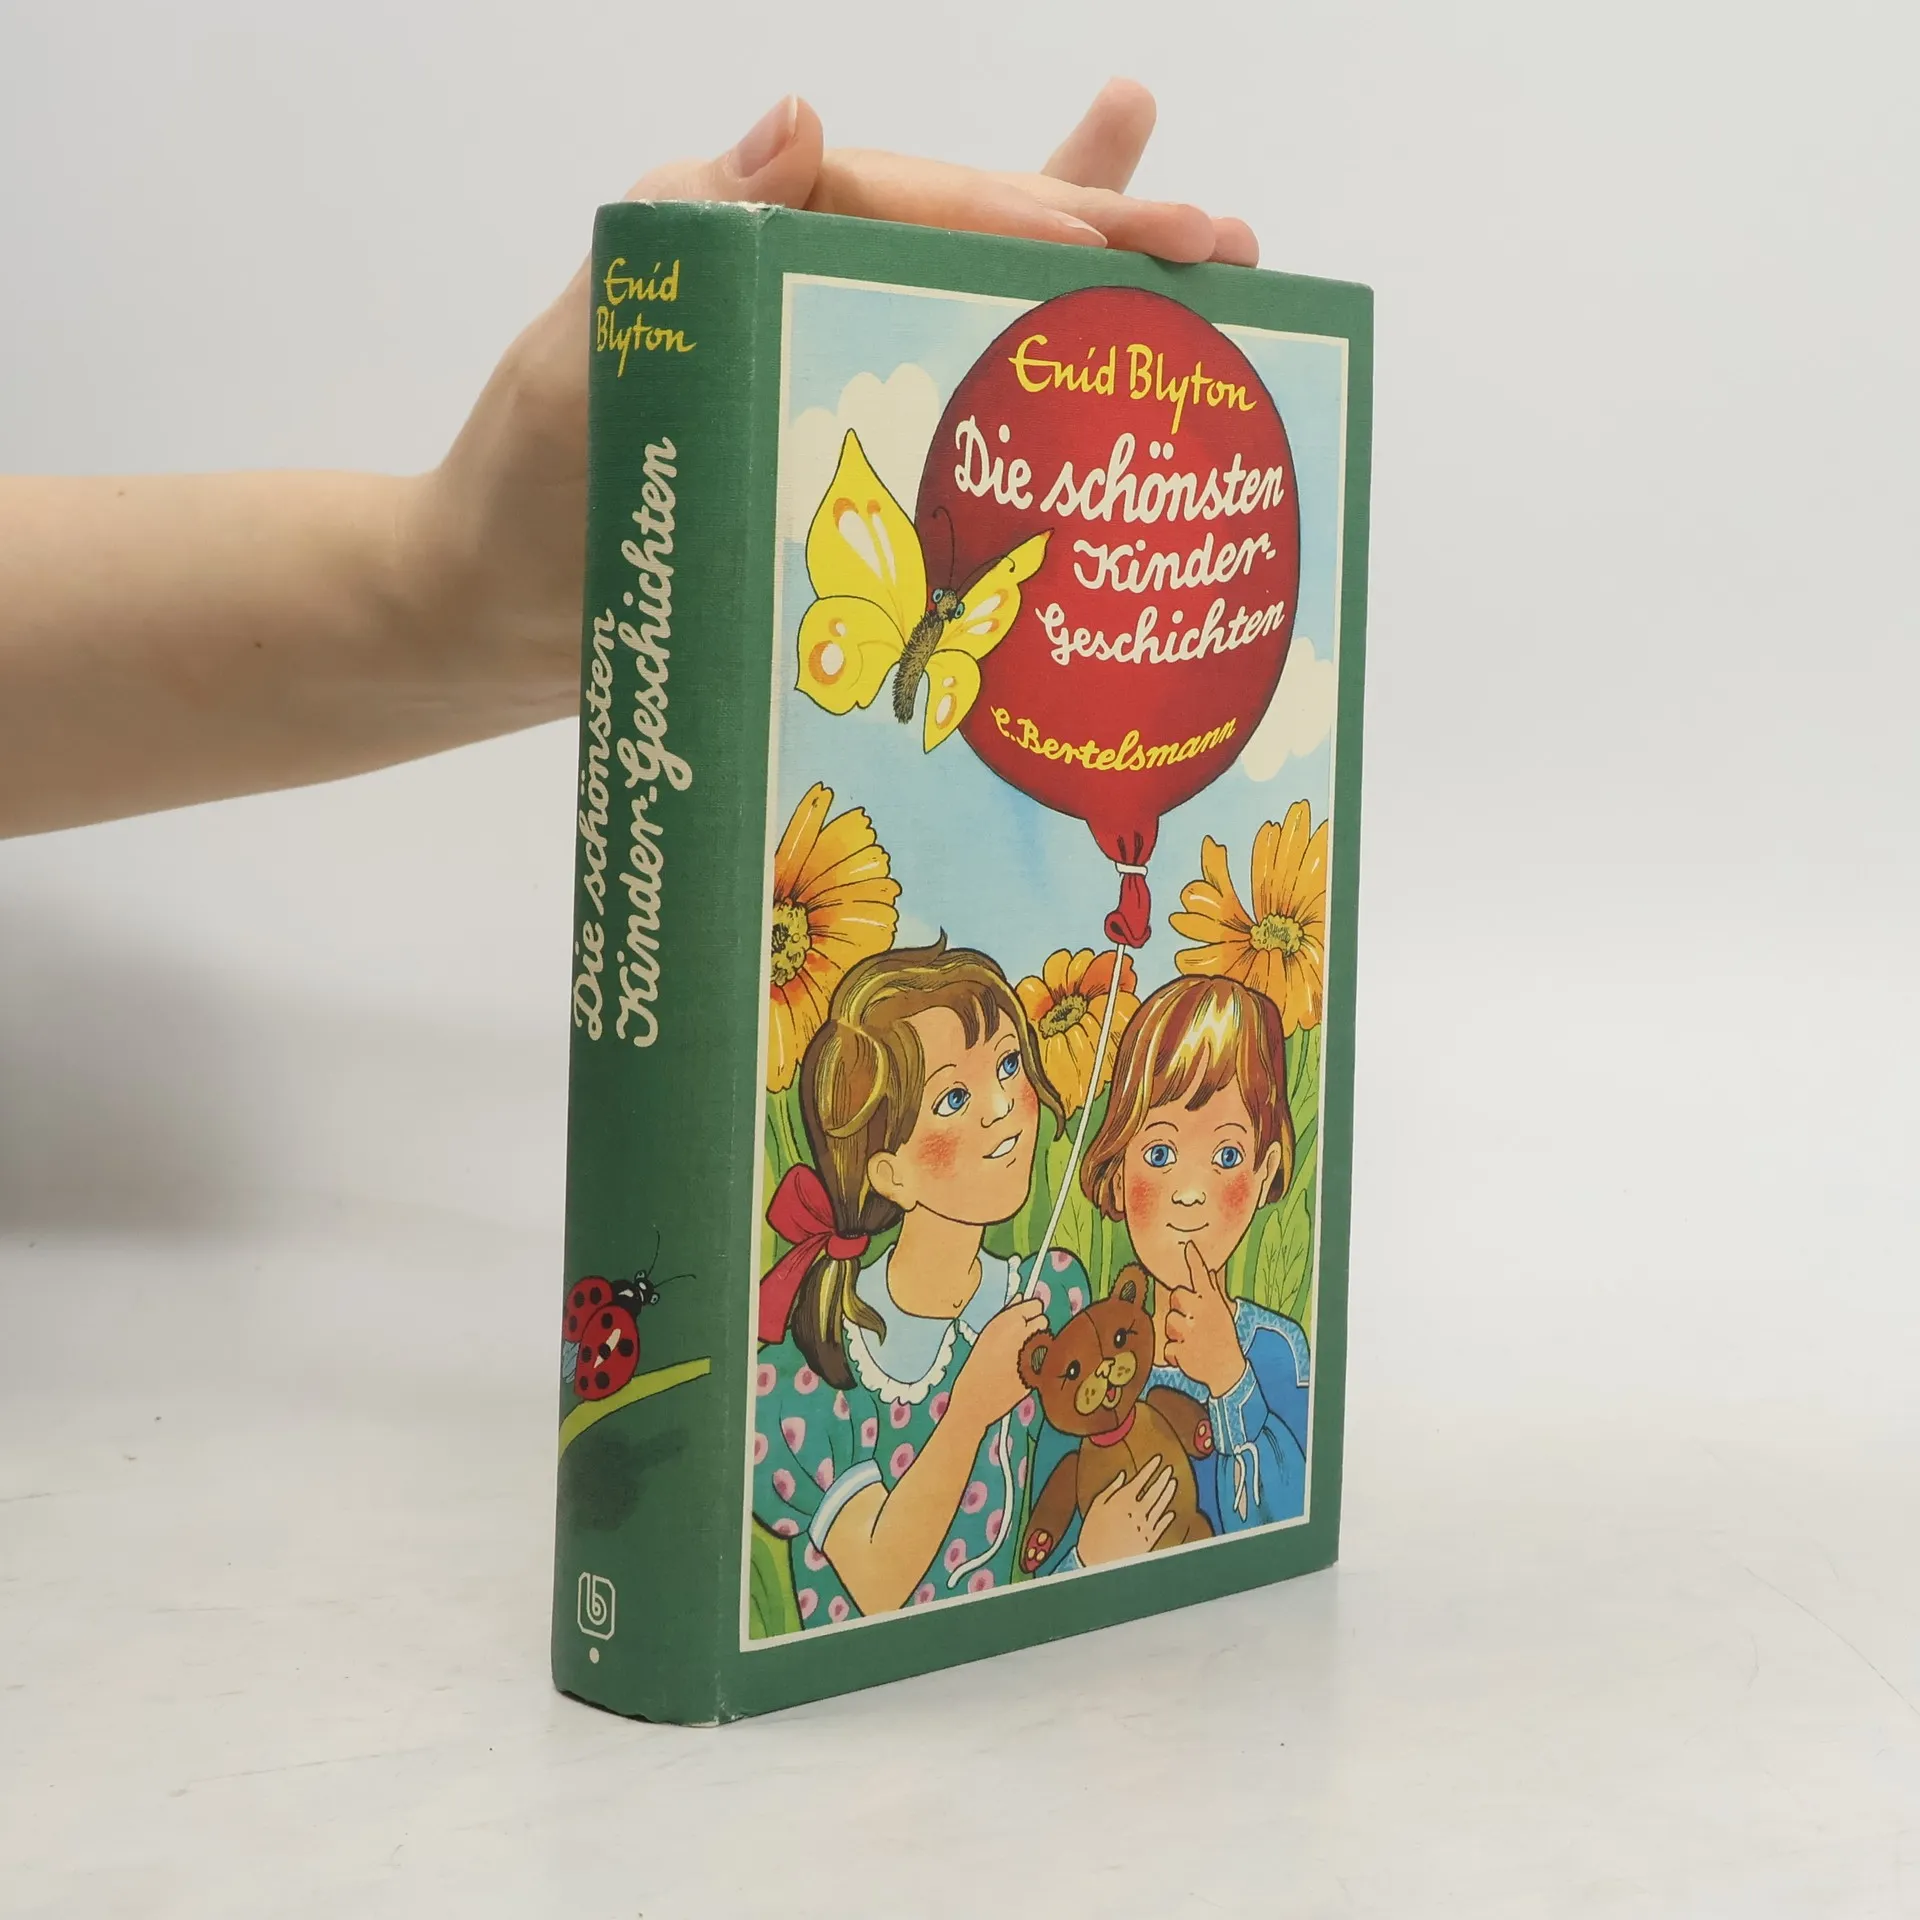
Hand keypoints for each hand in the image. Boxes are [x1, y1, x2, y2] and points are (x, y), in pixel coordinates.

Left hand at [413, 82, 1258, 732]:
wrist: (492, 613)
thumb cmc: (524, 495)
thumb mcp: (584, 355)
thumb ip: (678, 240)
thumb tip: (799, 121)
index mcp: (750, 240)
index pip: (916, 204)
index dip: (1037, 218)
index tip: (1147, 245)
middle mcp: (797, 283)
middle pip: (973, 236)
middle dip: (1102, 233)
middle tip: (1229, 242)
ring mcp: (818, 357)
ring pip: (972, 290)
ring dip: (1084, 265)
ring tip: (1204, 237)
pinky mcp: (828, 436)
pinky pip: (937, 388)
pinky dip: (1012, 365)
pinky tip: (1083, 346)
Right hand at [950, 1297, 1047, 1429]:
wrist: (974, 1401)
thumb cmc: (976, 1366)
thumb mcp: (986, 1336)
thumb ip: (1006, 1315)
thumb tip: (1021, 1297)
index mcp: (1003, 1323)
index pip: (1034, 1305)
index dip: (1031, 1311)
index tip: (1025, 1319)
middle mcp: (1019, 1335)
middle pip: (1043, 1320)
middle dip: (1035, 1327)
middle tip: (1022, 1340)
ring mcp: (1029, 1354)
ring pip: (1046, 1339)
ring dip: (1039, 1343)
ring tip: (1021, 1355)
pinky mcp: (1037, 1372)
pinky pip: (1045, 1359)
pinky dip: (1039, 1362)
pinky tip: (1024, 1369)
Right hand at [1076, 1455, 1177, 1565]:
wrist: (1096, 1562)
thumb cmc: (1092, 1532)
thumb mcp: (1096, 1506)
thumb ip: (1111, 1489)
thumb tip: (1122, 1475)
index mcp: (1124, 1500)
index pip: (1141, 1479)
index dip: (1151, 1468)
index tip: (1158, 1459)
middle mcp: (1138, 1511)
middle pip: (1155, 1491)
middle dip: (1163, 1477)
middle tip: (1169, 1468)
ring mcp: (1146, 1525)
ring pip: (1162, 1505)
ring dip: (1168, 1493)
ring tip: (1173, 1482)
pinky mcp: (1150, 1540)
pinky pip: (1162, 1526)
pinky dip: (1167, 1518)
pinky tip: (1171, 1512)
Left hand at [1159, 1241, 1246, 1398]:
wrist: (1227, 1370)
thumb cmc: (1223, 1335)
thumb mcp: (1222, 1312)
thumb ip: (1213, 1290)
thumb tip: (1209, 1270)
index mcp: (1212, 1303)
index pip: (1202, 1277)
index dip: (1195, 1260)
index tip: (1189, 1246)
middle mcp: (1201, 1314)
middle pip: (1176, 1296)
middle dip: (1180, 1307)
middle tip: (1191, 1321)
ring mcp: (1190, 1333)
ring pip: (1169, 1321)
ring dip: (1176, 1332)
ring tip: (1191, 1340)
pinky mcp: (1180, 1351)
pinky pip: (1167, 1345)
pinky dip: (1174, 1352)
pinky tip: (1188, 1354)